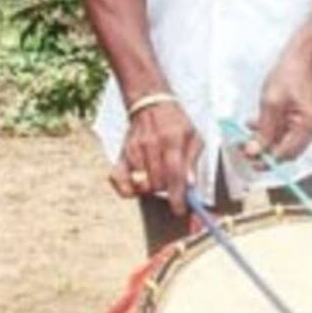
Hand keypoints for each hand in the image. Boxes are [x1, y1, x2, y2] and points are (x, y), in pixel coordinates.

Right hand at [115, 99, 201, 213]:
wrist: (150, 102)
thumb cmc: (176, 122)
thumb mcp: (194, 136)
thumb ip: (193, 161)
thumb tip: (190, 185)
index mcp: (172, 139)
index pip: (174, 175)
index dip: (177, 197)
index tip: (180, 210)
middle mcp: (151, 145)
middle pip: (157, 184)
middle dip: (167, 190)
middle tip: (172, 184)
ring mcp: (133, 150)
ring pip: (141, 185)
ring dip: (151, 188)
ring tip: (158, 178)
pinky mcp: (121, 154)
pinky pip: (118, 180)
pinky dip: (126, 189)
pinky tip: (137, 187)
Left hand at [248, 49, 311, 161]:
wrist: (301, 59)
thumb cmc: (290, 74)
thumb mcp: (271, 102)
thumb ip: (263, 130)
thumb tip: (254, 151)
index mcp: (309, 125)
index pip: (286, 153)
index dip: (265, 159)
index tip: (247, 158)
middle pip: (285, 152)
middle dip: (263, 151)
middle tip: (242, 148)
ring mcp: (309, 126)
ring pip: (282, 144)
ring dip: (264, 140)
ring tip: (245, 133)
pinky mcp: (302, 122)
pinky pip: (284, 134)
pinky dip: (269, 132)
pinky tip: (255, 124)